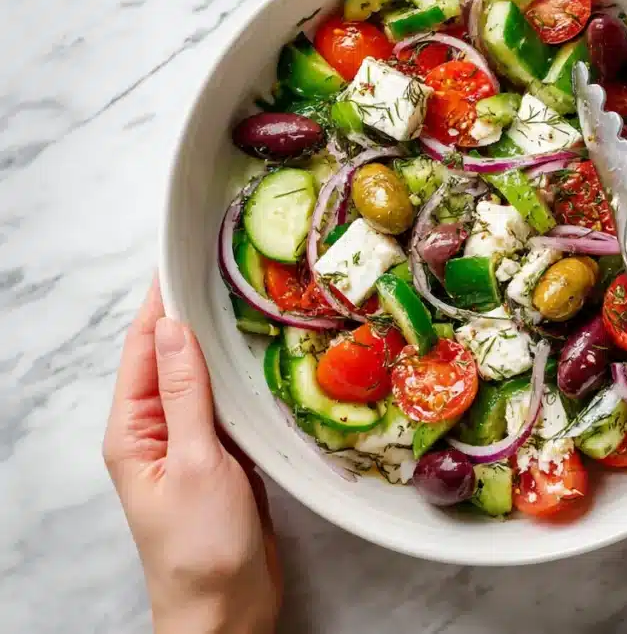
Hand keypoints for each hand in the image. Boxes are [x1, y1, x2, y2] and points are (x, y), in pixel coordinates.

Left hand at [104, 278, 281, 633]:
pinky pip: (227, 405)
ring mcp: (190, 443)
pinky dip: (241, 378)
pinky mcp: (222, 457)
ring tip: (247, 300)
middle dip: (191, 314)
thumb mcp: (194, 461)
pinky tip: (263, 358)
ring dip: (220, 344)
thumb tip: (174, 327)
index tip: (181, 257)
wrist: (227, 608)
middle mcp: (156, 431)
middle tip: (223, 268)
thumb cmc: (201, 545)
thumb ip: (185, 394)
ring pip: (202, 379)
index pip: (144, 349)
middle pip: (170, 358)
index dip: (160, 302)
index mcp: (133, 430)